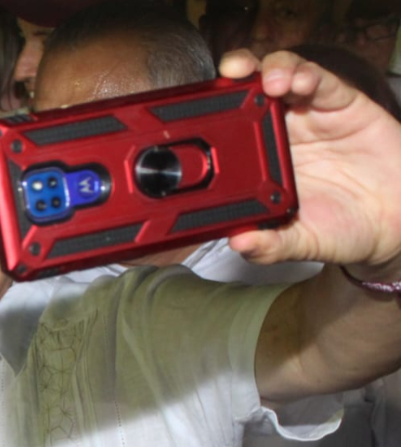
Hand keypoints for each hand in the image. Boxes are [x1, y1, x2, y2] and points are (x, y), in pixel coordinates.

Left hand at [220, 50, 400, 275]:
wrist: (392, 222)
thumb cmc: (342, 227)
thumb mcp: (301, 242)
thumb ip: (271, 245)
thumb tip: (240, 244)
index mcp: (259, 161)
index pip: (226, 129)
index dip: (211, 114)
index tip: (196, 113)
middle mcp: (279, 132)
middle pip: (249, 90)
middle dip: (236, 75)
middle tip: (230, 75)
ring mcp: (309, 114)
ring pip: (283, 75)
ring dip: (273, 70)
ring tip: (271, 83)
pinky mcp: (342, 104)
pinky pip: (323, 81)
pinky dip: (310, 75)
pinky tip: (302, 82)